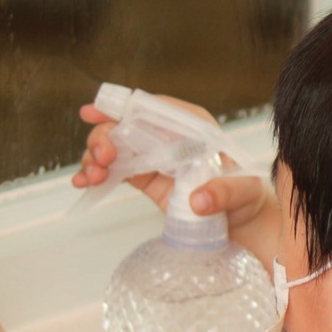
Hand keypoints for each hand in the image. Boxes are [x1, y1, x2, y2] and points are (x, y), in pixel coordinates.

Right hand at [71, 95, 272, 231]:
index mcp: (193, 127)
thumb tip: (197, 200)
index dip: (123, 107)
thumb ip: (223, 193)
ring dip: (95, 157)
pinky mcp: (147, 180)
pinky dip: (98, 174)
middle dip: (105, 138)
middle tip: (99, 158)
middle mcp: (170, 138)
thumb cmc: (247, 198)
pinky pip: (116, 171)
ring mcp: (156, 158)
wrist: (244, 224)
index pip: (154, 108)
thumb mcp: (244, 191)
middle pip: (127, 127)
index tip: (98, 112)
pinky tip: (84, 182)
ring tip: (89, 176)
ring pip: (116, 147)